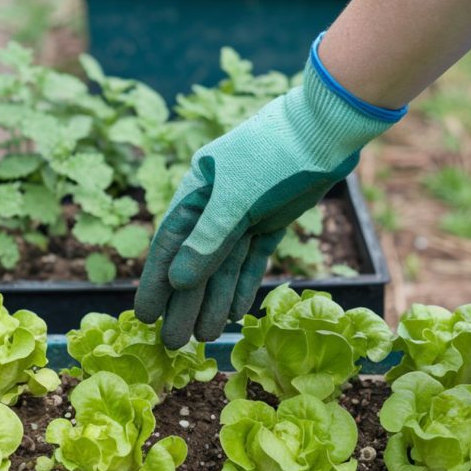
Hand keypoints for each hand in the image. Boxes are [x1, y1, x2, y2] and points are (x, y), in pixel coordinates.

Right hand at [135, 42, 403, 347]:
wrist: (326, 128)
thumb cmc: (275, 154)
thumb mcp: (238, 197)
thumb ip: (209, 240)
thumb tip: (178, 281)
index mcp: (197, 191)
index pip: (170, 244)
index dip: (156, 282)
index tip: (144, 315)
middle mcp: (215, 205)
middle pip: (195, 261)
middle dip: (183, 302)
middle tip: (172, 342)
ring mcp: (244, 213)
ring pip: (224, 266)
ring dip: (213, 301)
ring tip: (203, 337)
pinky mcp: (270, 220)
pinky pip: (251, 260)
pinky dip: (242, 285)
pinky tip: (233, 313)